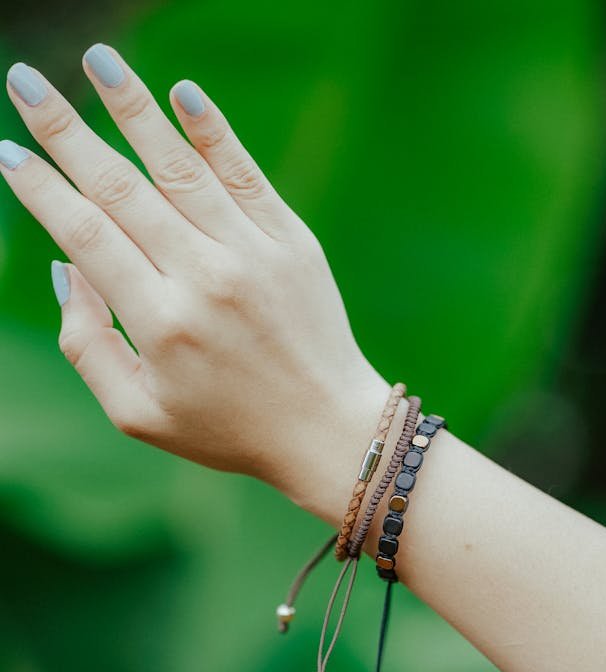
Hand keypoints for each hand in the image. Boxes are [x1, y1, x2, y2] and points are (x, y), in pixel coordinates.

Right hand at [0, 43, 388, 502]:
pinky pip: (246, 176)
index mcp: (160, 325)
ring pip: (181, 168)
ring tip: (97, 62)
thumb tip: (66, 268)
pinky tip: (183, 92)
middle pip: (122, 190)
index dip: (41, 189)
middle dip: (66, 131)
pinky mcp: (293, 243)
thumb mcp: (138, 412)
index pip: (87, 235)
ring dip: (133, 109)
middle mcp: (205, 281)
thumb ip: (88, 345)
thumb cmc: (226, 428)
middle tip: (24, 82)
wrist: (327, 430)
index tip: (6, 151)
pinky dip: (214, 133)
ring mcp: (254, 256)